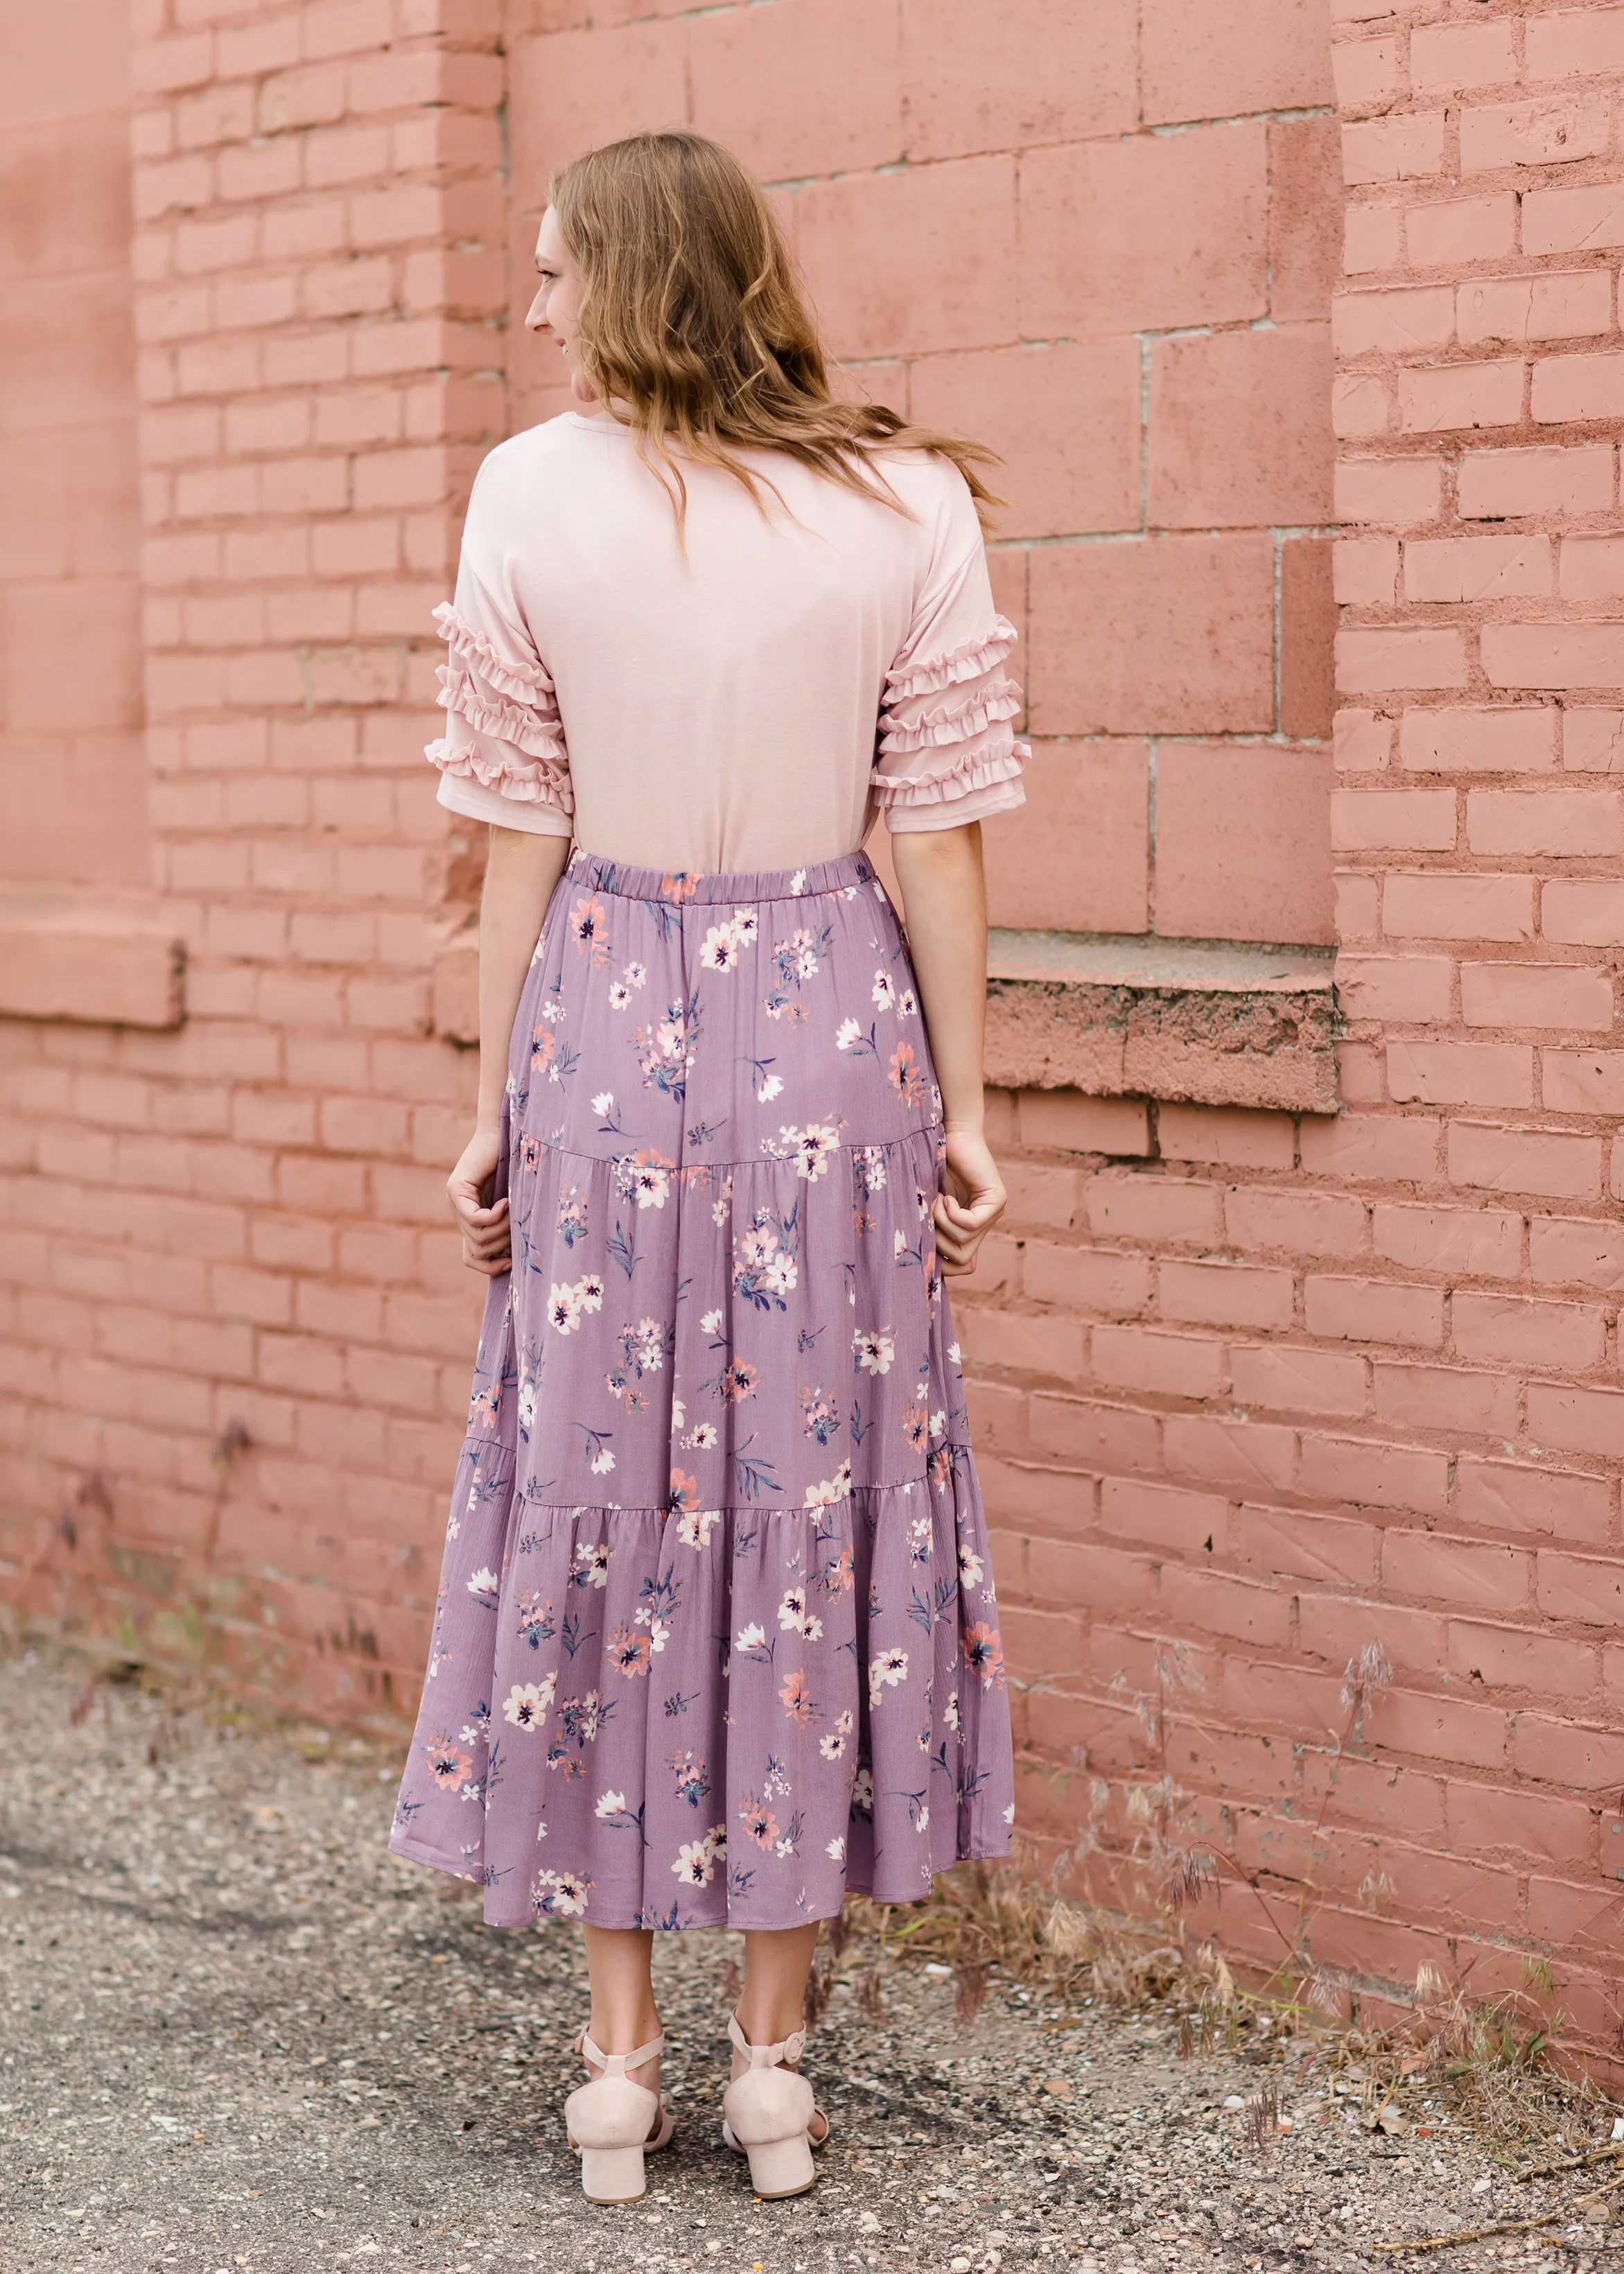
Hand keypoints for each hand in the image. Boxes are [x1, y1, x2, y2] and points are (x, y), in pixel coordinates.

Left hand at [448, 1124, 510, 1275]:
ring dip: (502, 1230)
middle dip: (502, 1245)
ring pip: (477, 1237)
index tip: (512, 1262)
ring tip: (514, 1211)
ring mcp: (454, 1201)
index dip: (491, 1267)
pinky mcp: (455, 1190)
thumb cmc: (517, 1166)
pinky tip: (507, 1202)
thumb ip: (508, 1226)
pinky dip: (496, 1216)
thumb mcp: (513, 1205)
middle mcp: (458, 1213)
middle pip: (477, 1251)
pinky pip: (475, 1219)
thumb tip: (514, 1259)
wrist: (504, 1133)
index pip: (471, 1258)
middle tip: (518, 1225)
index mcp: (471, 1219)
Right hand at [932, 1126, 1005, 1276]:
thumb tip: (925, 1267)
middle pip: (964, 1260)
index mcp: (971, 1227)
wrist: (946, 1134)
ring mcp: (995, 1212)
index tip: (926, 1243)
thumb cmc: (929, 1166)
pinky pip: (970, 1224)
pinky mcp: (997, 1200)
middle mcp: (986, 1223)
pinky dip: (950, 1213)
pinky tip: (945, 1195)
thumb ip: (931, 1230)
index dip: (944, 1265)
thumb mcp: (927, 1207)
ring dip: (941, 1224)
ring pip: (965, 1243)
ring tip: (935, 1200)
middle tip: (928, 1218)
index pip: (966, 1266)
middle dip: (938, 1245)